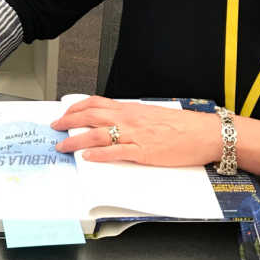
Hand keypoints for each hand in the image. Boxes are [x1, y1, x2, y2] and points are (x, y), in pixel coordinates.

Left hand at [50, 97, 220, 165]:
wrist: (204, 133)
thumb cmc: (181, 126)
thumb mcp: (151, 115)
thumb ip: (131, 118)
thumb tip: (114, 122)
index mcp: (131, 109)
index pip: (96, 103)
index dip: (76, 108)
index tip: (65, 113)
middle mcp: (129, 119)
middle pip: (91, 116)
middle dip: (68, 121)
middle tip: (55, 127)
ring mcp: (135, 136)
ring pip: (98, 134)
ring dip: (76, 140)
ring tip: (63, 146)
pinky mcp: (143, 152)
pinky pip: (116, 152)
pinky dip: (99, 154)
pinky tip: (87, 156)